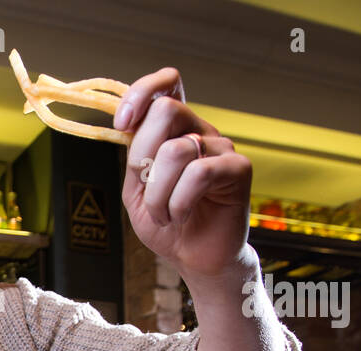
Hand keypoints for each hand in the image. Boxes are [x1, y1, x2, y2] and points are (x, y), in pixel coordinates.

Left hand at [114, 67, 252, 282]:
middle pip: (166, 110)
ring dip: (158, 193)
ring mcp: (221, 146)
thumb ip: (134, 157)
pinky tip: (180, 216)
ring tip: (164, 215)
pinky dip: (178, 202)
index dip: (142, 92)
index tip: (122, 123)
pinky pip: (198, 173)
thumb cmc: (167, 223)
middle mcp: (199, 130)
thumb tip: (128, 126)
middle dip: (142, 157)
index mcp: (174, 130)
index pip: (168, 83)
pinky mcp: (238, 168)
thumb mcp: (136, 190)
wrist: (195, 258)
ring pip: (176, 150)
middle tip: (144, 190)